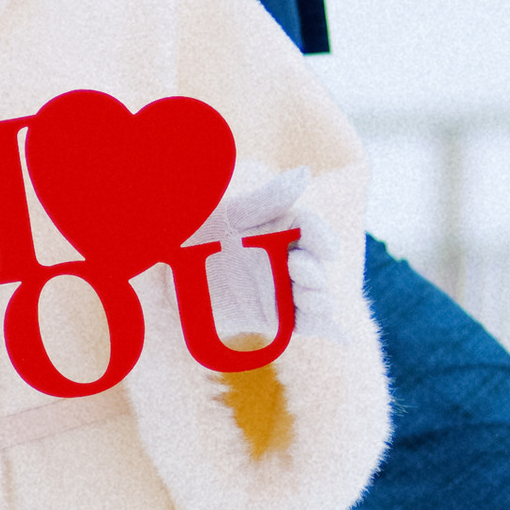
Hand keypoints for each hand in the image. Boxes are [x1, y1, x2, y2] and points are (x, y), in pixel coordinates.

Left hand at [200, 169, 338, 345]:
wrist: (166, 274)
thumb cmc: (194, 234)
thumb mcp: (225, 214)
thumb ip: (266, 198)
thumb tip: (305, 173)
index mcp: (280, 227)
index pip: (311, 229)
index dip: (321, 237)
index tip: (326, 247)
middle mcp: (287, 258)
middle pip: (317, 267)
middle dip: (315, 270)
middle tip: (296, 268)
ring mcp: (283, 289)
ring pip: (318, 298)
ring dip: (320, 299)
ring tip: (303, 296)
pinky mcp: (276, 318)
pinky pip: (306, 324)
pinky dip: (327, 329)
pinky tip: (342, 336)